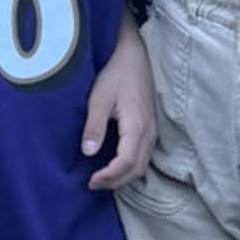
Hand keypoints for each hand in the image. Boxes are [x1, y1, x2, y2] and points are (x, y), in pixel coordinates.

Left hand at [84, 21, 153, 189]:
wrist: (134, 55)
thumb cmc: (116, 74)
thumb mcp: (99, 98)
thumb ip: (94, 126)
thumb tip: (87, 153)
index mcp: (137, 126)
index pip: (126, 163)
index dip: (109, 177)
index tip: (90, 181)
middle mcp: (149, 132)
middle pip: (136, 169)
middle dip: (116, 182)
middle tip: (92, 184)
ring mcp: (152, 131)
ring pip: (142, 165)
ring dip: (123, 176)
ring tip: (101, 179)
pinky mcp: (149, 127)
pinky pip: (143, 155)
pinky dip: (129, 167)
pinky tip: (114, 165)